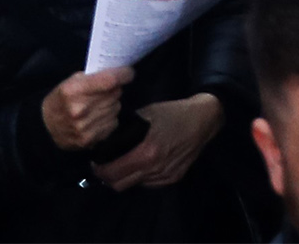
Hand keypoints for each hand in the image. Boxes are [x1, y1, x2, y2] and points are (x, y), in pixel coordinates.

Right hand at [39, 65, 133, 154]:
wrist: (45, 128)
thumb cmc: (61, 99)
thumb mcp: (71, 81)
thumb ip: (93, 77)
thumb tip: (119, 74)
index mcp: (74, 90)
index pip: (109, 81)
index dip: (123, 75)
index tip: (128, 73)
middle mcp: (80, 110)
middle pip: (115, 94)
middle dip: (114, 89)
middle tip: (105, 90)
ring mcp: (85, 127)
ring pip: (116, 108)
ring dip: (111, 104)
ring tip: (98, 105)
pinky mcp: (89, 140)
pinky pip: (113, 123)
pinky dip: (109, 119)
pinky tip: (97, 118)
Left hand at [93, 91, 223, 188]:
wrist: (203, 120)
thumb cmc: (173, 113)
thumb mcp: (147, 114)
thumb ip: (127, 128)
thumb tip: (108, 135)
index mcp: (146, 153)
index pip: (113, 173)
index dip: (99, 169)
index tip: (95, 162)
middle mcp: (155, 169)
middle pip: (119, 185)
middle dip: (108, 177)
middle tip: (105, 165)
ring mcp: (165, 176)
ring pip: (134, 185)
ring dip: (125, 177)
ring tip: (123, 163)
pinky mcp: (173, 179)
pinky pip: (148, 183)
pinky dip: (140, 177)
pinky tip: (142, 164)